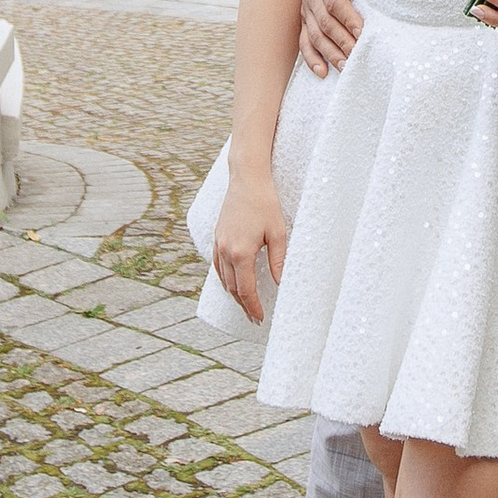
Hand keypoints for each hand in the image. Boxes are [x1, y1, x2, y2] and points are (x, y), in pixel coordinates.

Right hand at [210, 170, 287, 322]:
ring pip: (223, 278)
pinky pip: (218, 265)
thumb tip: (281, 284)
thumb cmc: (266, 203)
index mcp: (241, 253)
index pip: (245, 290)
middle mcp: (225, 251)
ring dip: (233, 294)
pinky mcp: (217, 236)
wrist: (247, 178)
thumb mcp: (278, 233)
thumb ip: (279, 261)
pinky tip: (232, 283)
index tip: (260, 318)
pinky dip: (224, 279)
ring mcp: (218, 243)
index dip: (252, 307)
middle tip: (254, 318)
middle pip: (232, 288)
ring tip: (245, 305)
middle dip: (243, 305)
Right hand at [298, 0, 365, 76]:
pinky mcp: (305, 20)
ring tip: (346, 67)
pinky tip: (322, 72)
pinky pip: (304, 41)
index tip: (363, 32)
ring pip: (315, 35)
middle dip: (342, 41)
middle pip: (325, 22)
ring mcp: (305, 8)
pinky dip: (312, 58)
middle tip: (358, 56)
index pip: (334, 1)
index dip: (348, 18)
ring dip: (330, 53)